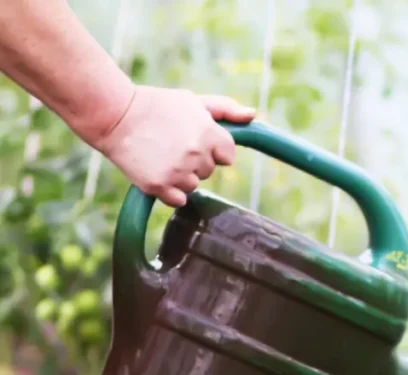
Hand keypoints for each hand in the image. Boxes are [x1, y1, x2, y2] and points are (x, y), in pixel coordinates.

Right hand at [94, 86, 255, 206]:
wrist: (114, 115)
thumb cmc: (156, 106)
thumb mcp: (192, 101)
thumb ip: (225, 109)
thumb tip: (253, 115)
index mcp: (209, 133)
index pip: (228, 156)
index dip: (213, 149)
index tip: (195, 140)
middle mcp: (197, 154)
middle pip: (209, 171)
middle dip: (195, 161)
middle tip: (170, 143)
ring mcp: (178, 172)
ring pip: (193, 186)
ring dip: (181, 176)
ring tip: (160, 154)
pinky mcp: (160, 186)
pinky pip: (178, 200)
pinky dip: (169, 191)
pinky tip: (155, 170)